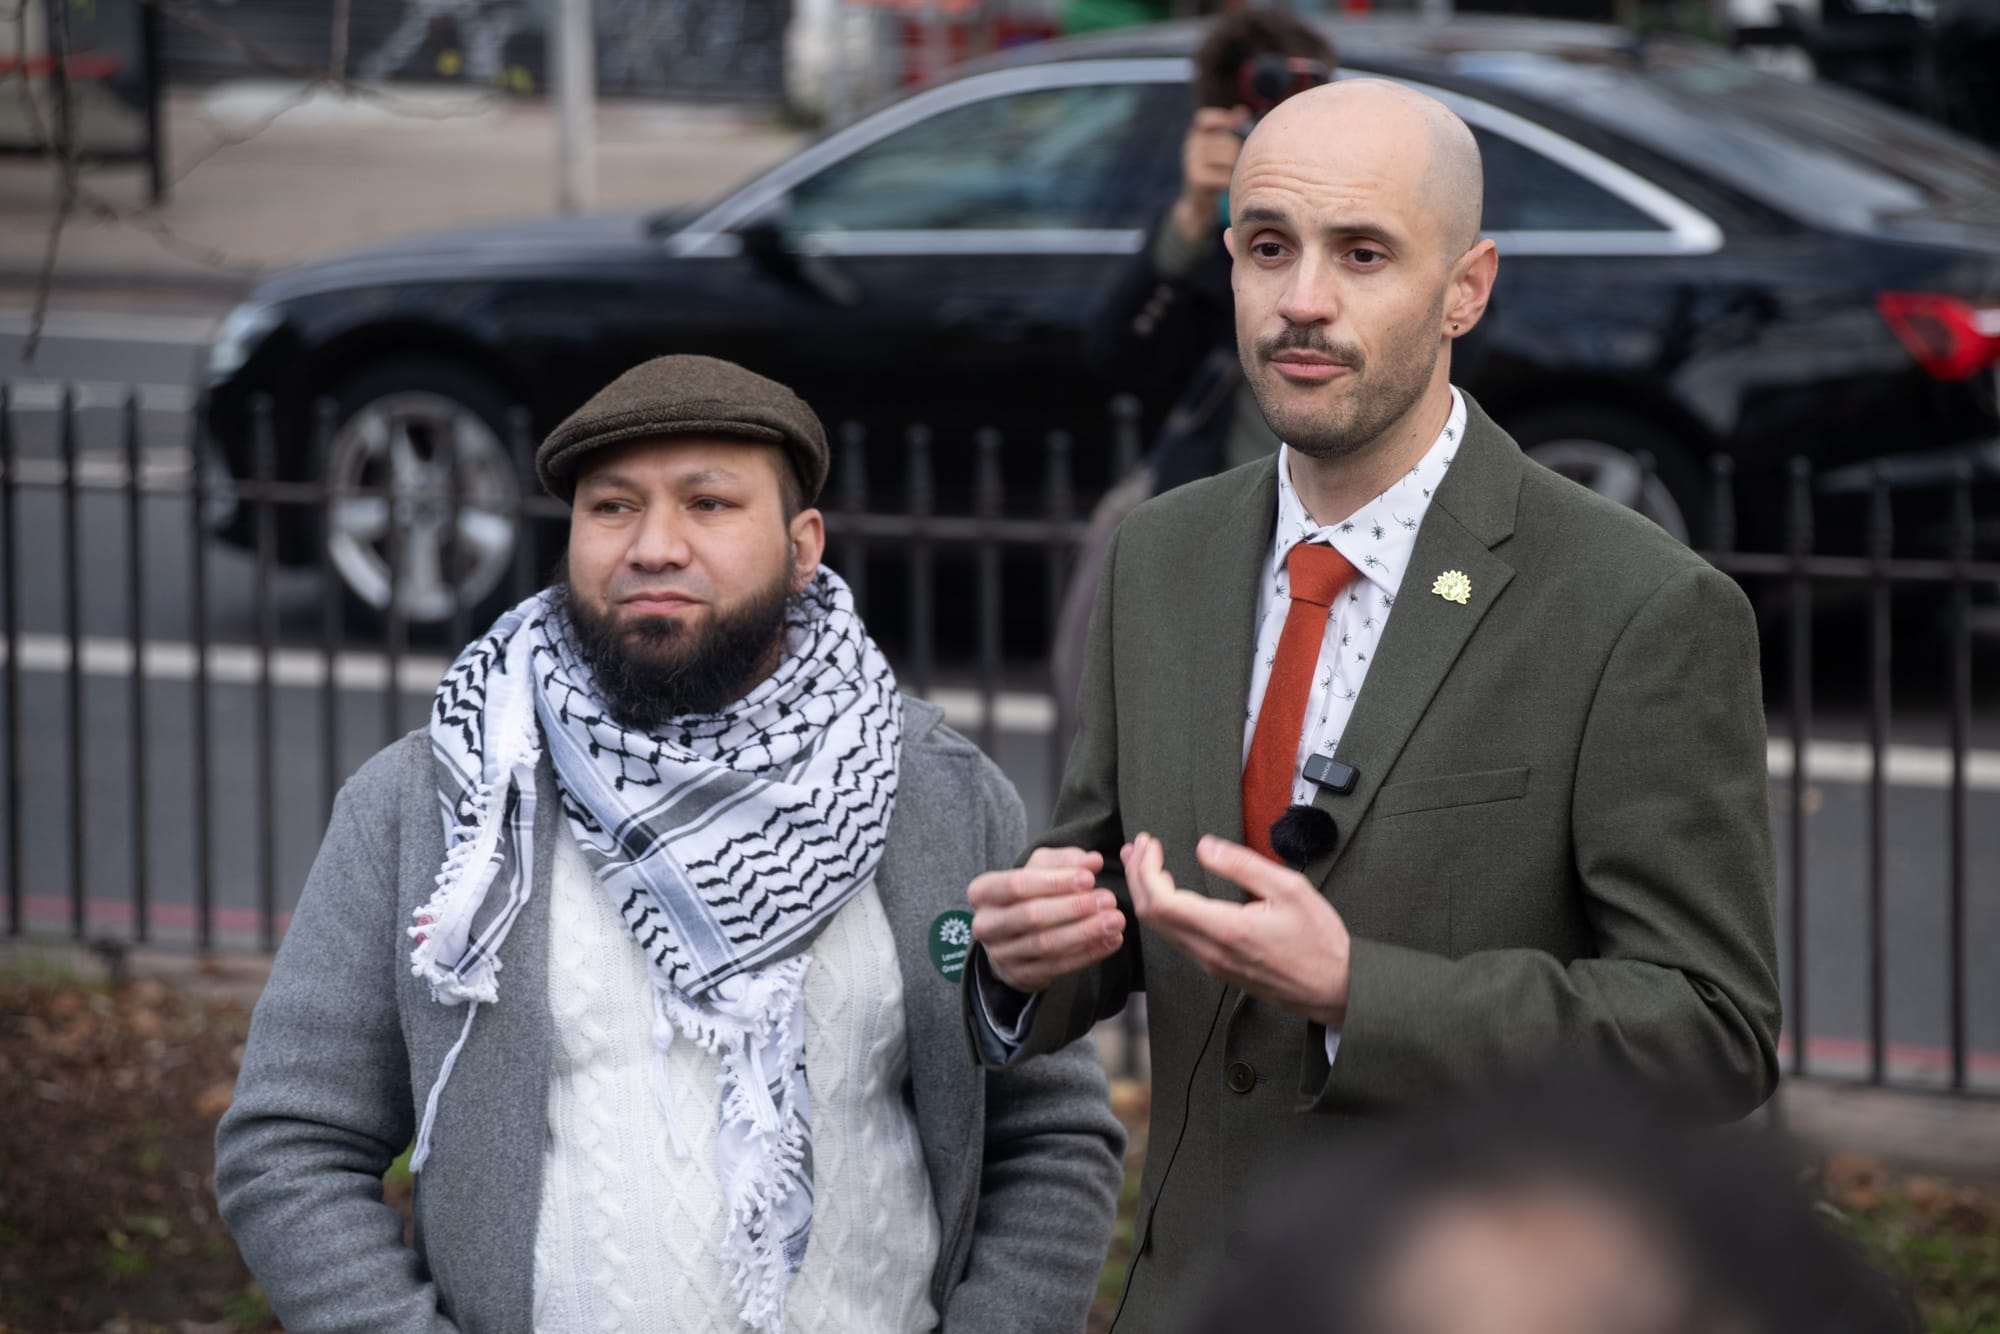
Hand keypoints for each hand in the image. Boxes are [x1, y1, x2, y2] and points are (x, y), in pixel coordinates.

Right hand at [968, 846, 1125, 993]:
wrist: (1009, 938)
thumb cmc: (1025, 895)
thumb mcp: (1038, 869)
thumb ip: (1064, 861)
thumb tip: (1092, 861)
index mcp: (982, 892)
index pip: (1017, 885)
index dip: (1055, 882)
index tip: (1088, 878)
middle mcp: (986, 925)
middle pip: (1031, 916)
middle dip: (1074, 908)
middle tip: (1108, 900)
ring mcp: (1001, 955)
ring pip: (1047, 944)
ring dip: (1085, 932)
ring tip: (1114, 921)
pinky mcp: (1020, 977)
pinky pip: (1058, 967)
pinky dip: (1088, 954)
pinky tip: (1110, 941)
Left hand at [1124, 832, 1351, 1026]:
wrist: (1336, 989)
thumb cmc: (1320, 940)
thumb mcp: (1289, 889)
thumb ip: (1242, 865)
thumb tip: (1204, 846)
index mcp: (1227, 930)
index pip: (1162, 902)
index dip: (1146, 870)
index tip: (1150, 844)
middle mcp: (1211, 952)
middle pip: (1152, 916)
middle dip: (1138, 876)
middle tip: (1139, 846)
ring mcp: (1211, 964)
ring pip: (1161, 930)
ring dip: (1146, 893)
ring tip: (1144, 863)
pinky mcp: (1217, 969)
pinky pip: (1177, 939)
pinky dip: (1162, 911)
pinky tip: (1166, 892)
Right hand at [1170, 106, 1250, 242]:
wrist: (1198, 205)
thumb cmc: (1215, 173)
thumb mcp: (1220, 150)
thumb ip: (1230, 129)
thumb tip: (1243, 111)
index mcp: (1196, 136)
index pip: (1204, 119)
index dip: (1221, 119)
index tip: (1237, 125)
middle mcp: (1190, 146)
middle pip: (1225, 141)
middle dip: (1238, 153)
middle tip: (1240, 164)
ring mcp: (1191, 162)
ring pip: (1227, 157)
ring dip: (1236, 167)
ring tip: (1235, 175)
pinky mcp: (1196, 179)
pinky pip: (1224, 175)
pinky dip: (1231, 180)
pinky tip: (1230, 184)